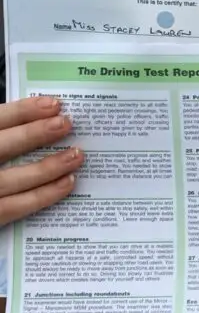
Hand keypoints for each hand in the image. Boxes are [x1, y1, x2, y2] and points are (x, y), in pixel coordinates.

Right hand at [0, 96, 82, 226]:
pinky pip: (14, 207)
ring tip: (76, 155)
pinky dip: (43, 195)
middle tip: (67, 123)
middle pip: (1, 147)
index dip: (21, 112)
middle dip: (34, 134)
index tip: (52, 104)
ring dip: (47, 167)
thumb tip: (34, 120)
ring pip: (11, 179)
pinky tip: (68, 183)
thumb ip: (3, 137)